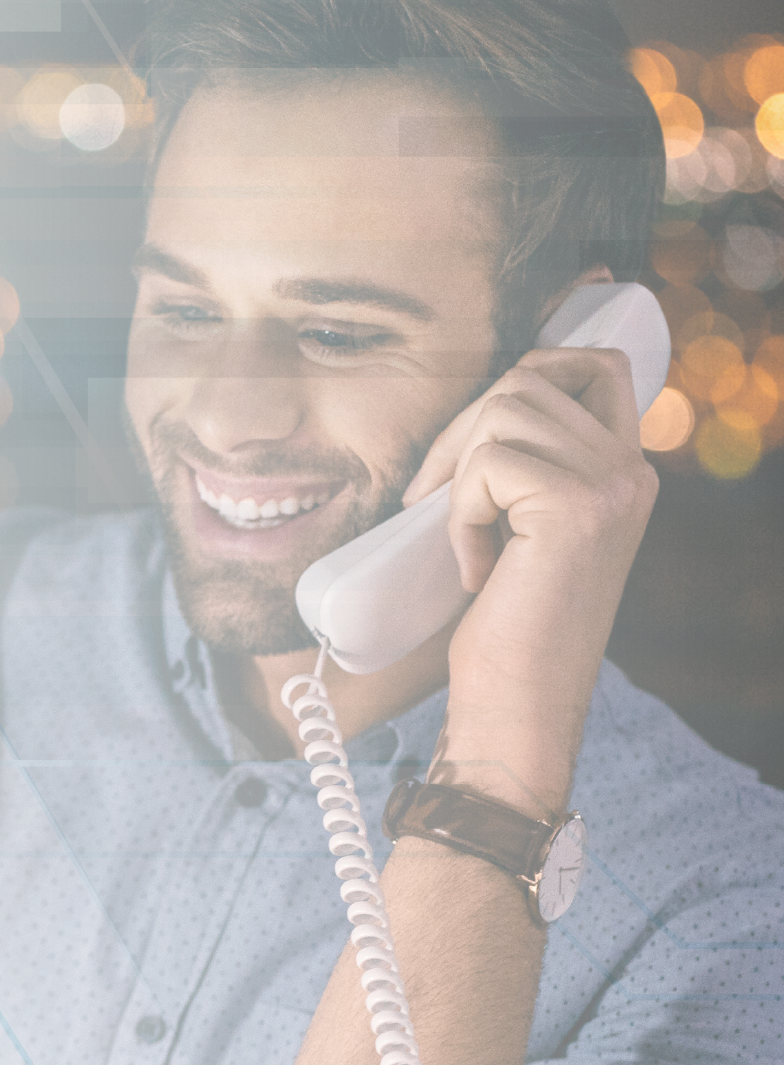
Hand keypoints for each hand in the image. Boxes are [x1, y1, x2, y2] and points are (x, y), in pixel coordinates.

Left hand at [402, 348, 657, 813]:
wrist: (514, 705)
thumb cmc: (503, 624)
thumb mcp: (519, 529)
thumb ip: (520, 468)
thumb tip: (473, 407)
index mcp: (624, 471)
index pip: (599, 365)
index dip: (540, 359)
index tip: (482, 409)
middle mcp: (632, 470)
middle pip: (529, 378)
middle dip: (463, 428)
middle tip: (433, 498)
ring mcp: (611, 484)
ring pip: (505, 409)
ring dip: (457, 470)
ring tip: (461, 538)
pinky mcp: (576, 506)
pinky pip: (487, 462)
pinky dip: (459, 511)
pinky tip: (474, 568)